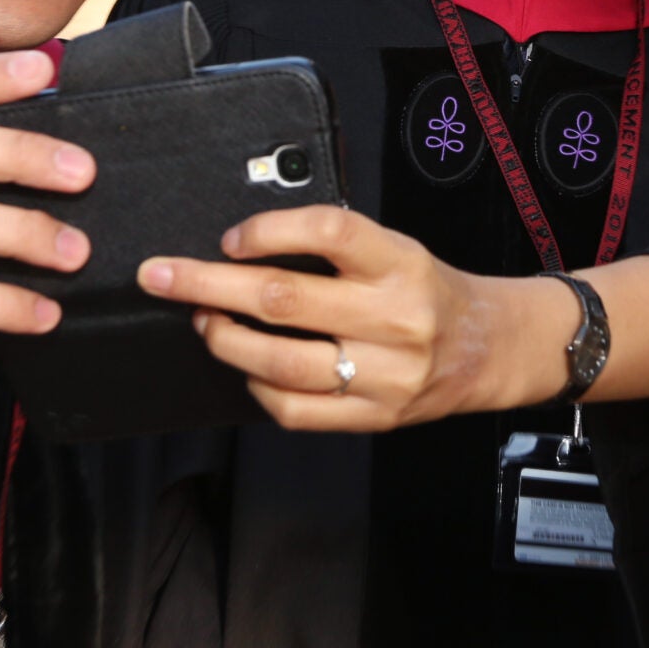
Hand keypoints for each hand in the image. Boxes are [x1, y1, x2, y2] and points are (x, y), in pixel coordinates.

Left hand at [138, 208, 573, 431]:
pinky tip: (247, 366)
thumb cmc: (428, 291)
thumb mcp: (396, 249)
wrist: (486, 348)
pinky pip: (294, 408)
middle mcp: (394, 318)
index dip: (267, 230)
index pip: (328, 232)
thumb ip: (335, 247)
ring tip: (202, 321)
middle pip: (282, 298)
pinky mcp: (371, 417)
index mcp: (400, 264)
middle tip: (162, 276)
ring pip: (278, 360)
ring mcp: (383, 374)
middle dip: (207, 285)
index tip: (228, 237)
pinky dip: (256, 385)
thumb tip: (244, 247)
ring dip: (223, 338)